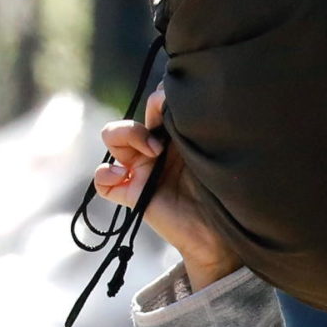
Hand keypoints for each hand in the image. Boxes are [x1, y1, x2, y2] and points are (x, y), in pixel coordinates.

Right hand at [94, 88, 239, 287]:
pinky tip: (124, 177)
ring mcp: (142, 170)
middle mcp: (157, 149)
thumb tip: (172, 96)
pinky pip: (103, 180)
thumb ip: (193, 125)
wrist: (221, 230)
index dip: (159, 100)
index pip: (157, 105)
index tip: (172, 107)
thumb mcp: (210, 150)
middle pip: (133, 116)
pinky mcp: (132, 193)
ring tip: (150, 154)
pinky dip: (105, 174)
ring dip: (124, 136)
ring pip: (112, 137)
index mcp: (177, 136)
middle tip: (163, 140)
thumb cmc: (224, 189)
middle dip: (143, 120)